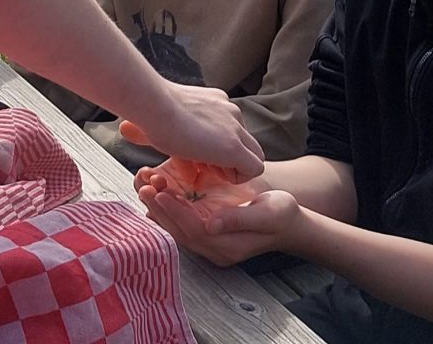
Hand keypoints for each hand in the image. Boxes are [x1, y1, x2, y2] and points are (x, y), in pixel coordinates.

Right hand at [118, 85, 265, 181]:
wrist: (154, 105)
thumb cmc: (149, 109)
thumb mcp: (156, 116)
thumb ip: (155, 124)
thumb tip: (125, 128)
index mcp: (214, 101)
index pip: (229, 127)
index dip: (215, 144)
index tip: (193, 151)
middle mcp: (230, 111)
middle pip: (244, 141)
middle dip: (226, 157)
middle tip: (200, 164)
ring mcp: (235, 129)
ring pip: (251, 154)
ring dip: (231, 167)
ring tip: (204, 169)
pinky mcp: (234, 148)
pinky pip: (253, 168)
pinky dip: (237, 176)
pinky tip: (212, 173)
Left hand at [135, 170, 300, 266]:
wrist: (289, 222)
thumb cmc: (282, 215)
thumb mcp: (268, 214)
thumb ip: (239, 219)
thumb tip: (211, 224)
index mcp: (227, 246)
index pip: (194, 231)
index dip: (176, 212)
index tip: (161, 193)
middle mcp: (213, 248)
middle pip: (179, 231)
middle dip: (159, 209)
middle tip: (143, 186)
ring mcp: (209, 240)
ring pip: (176, 226)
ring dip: (158, 207)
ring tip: (143, 184)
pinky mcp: (206, 229)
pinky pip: (180, 220)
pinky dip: (166, 205)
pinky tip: (155, 189)